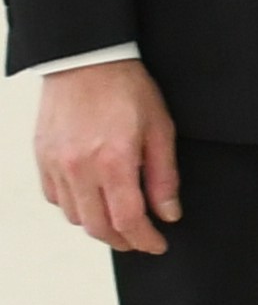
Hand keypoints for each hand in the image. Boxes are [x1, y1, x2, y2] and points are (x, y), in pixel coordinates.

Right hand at [31, 63, 178, 253]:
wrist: (85, 60)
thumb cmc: (127, 89)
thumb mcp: (160, 128)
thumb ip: (164, 176)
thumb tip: (168, 213)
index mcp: (113, 160)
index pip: (128, 219)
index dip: (145, 239)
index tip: (157, 245)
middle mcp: (79, 168)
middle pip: (98, 226)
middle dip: (123, 240)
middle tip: (140, 239)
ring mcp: (55, 164)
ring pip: (75, 217)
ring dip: (98, 226)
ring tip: (119, 221)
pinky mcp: (41, 158)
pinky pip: (55, 198)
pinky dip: (75, 207)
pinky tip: (92, 199)